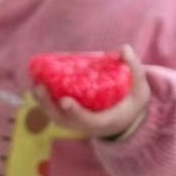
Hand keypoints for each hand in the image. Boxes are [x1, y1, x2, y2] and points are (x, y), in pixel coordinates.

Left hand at [31, 45, 151, 141]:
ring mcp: (79, 125)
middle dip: (49, 106)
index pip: (87, 120)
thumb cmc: (133, 104)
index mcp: (105, 122)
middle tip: (40, 87)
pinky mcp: (73, 120)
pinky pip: (56, 114)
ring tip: (35, 86)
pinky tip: (38, 88)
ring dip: (43, 104)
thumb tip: (124, 48)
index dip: (75, 112)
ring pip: (56, 118)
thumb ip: (135, 69)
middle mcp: (88, 126)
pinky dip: (46, 103)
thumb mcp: (140, 89)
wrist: (127, 121)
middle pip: (64, 120)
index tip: (64, 100)